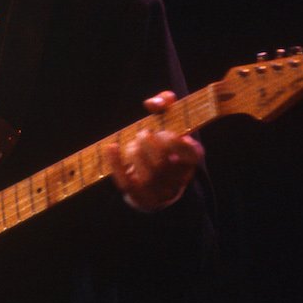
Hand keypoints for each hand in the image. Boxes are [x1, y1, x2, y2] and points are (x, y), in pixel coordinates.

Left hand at [107, 90, 203, 211]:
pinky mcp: (143, 200)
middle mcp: (180, 179)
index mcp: (192, 159)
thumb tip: (153, 103)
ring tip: (133, 144)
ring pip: (147, 177)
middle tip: (143, 134)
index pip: (192, 154)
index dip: (176, 141)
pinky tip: (111, 147)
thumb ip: (164, 103)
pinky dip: (116, 165)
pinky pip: (127, 184)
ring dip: (134, 154)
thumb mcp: (169, 117)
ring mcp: (162, 193)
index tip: (165, 131)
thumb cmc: (163, 141)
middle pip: (162, 164)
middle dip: (148, 145)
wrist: (158, 177)